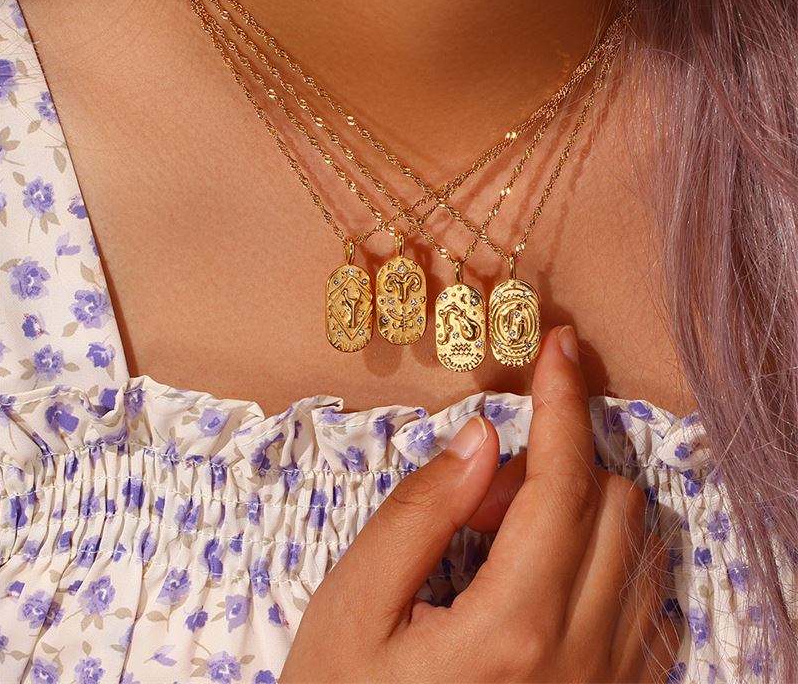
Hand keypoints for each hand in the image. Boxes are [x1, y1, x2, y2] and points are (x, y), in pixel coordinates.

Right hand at [280, 325, 679, 682]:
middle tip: (481, 493)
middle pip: (614, 502)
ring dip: (578, 510)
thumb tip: (479, 439)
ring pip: (637, 547)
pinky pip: (645, 601)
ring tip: (502, 542)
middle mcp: (583, 657)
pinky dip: (603, 558)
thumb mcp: (353, 608)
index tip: (559, 346)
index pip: (562, 481)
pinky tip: (545, 575)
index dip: (562, 401)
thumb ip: (418, 513)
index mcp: (513, 626)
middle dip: (553, 464)